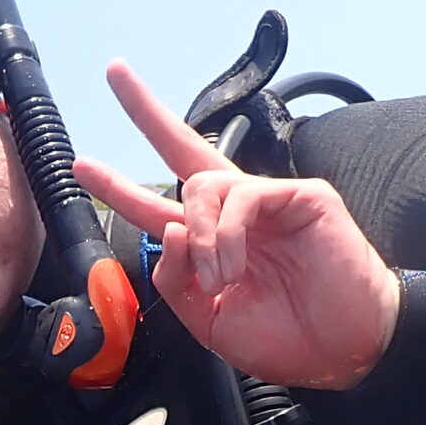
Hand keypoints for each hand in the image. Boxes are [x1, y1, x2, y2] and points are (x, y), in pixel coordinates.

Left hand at [73, 61, 400, 390]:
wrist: (343, 353)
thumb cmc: (288, 338)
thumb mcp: (211, 320)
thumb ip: (178, 281)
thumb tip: (168, 229)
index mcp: (213, 243)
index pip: (158, 205)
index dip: (120, 187)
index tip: (83, 167)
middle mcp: (237, 214)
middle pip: (183, 149)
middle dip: (145, 111)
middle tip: (115, 71)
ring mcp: (269, 201)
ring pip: (202, 185)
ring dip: (200, 235)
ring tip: (221, 279)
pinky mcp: (301, 195)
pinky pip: (242, 197)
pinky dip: (226, 235)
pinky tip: (236, 268)